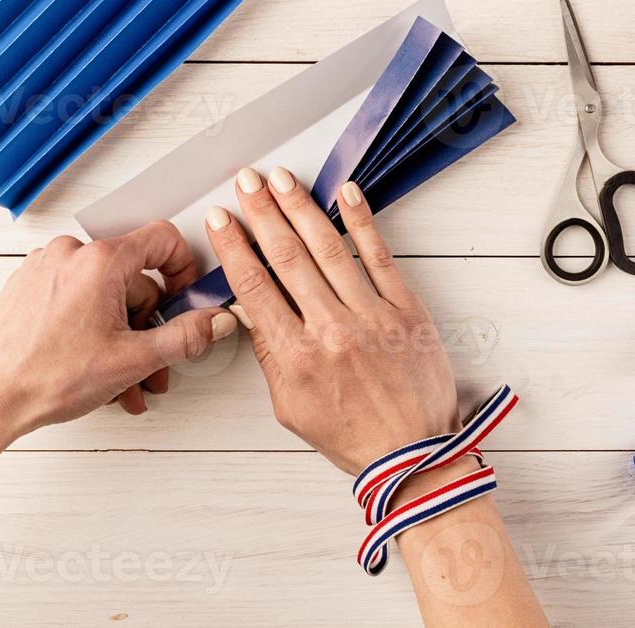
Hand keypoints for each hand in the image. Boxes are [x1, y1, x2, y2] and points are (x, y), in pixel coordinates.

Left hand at [0, 222, 237, 440]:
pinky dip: (92, 330)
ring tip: (123, 382)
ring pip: (104, 296)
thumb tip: (213, 321)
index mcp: (100, 261)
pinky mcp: (29, 287)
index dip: (185, 270)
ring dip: (122, 338)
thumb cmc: (46, 377)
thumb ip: (185, 337)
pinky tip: (96, 369)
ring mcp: (46, 269)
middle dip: (149, 327)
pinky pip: (76, 300)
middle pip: (133, 278)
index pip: (162, 239)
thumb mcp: (133, 360)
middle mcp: (70, 254)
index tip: (187, 299)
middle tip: (153, 366)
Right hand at [206, 166, 458, 474]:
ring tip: (282, 179)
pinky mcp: (405, 309)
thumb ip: (268, 355)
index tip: (220, 219)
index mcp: (297, 357)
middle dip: (262, 213)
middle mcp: (331, 330)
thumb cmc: (352, 436)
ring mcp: (371, 316)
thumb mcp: (290, 407)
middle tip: (246, 181)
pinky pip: (380, 256)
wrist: (415, 456)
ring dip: (301, 208)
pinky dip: (361, 221)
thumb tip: (249, 310)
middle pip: (287, 257)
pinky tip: (345, 193)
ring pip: (328, 248)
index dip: (233, 247)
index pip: (254, 287)